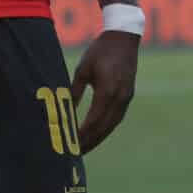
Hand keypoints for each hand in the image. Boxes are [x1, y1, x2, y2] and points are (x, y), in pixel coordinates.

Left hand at [71, 30, 138, 153]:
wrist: (124, 38)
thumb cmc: (100, 51)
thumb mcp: (83, 70)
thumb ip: (74, 91)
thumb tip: (64, 111)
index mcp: (108, 91)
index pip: (93, 121)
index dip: (81, 135)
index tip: (69, 144)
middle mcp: (120, 98)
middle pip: (103, 128)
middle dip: (89, 142)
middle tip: (75, 154)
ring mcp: (126, 98)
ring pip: (111, 125)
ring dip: (98, 138)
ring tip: (84, 148)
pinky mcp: (128, 96)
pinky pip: (116, 118)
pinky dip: (105, 129)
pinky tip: (96, 134)